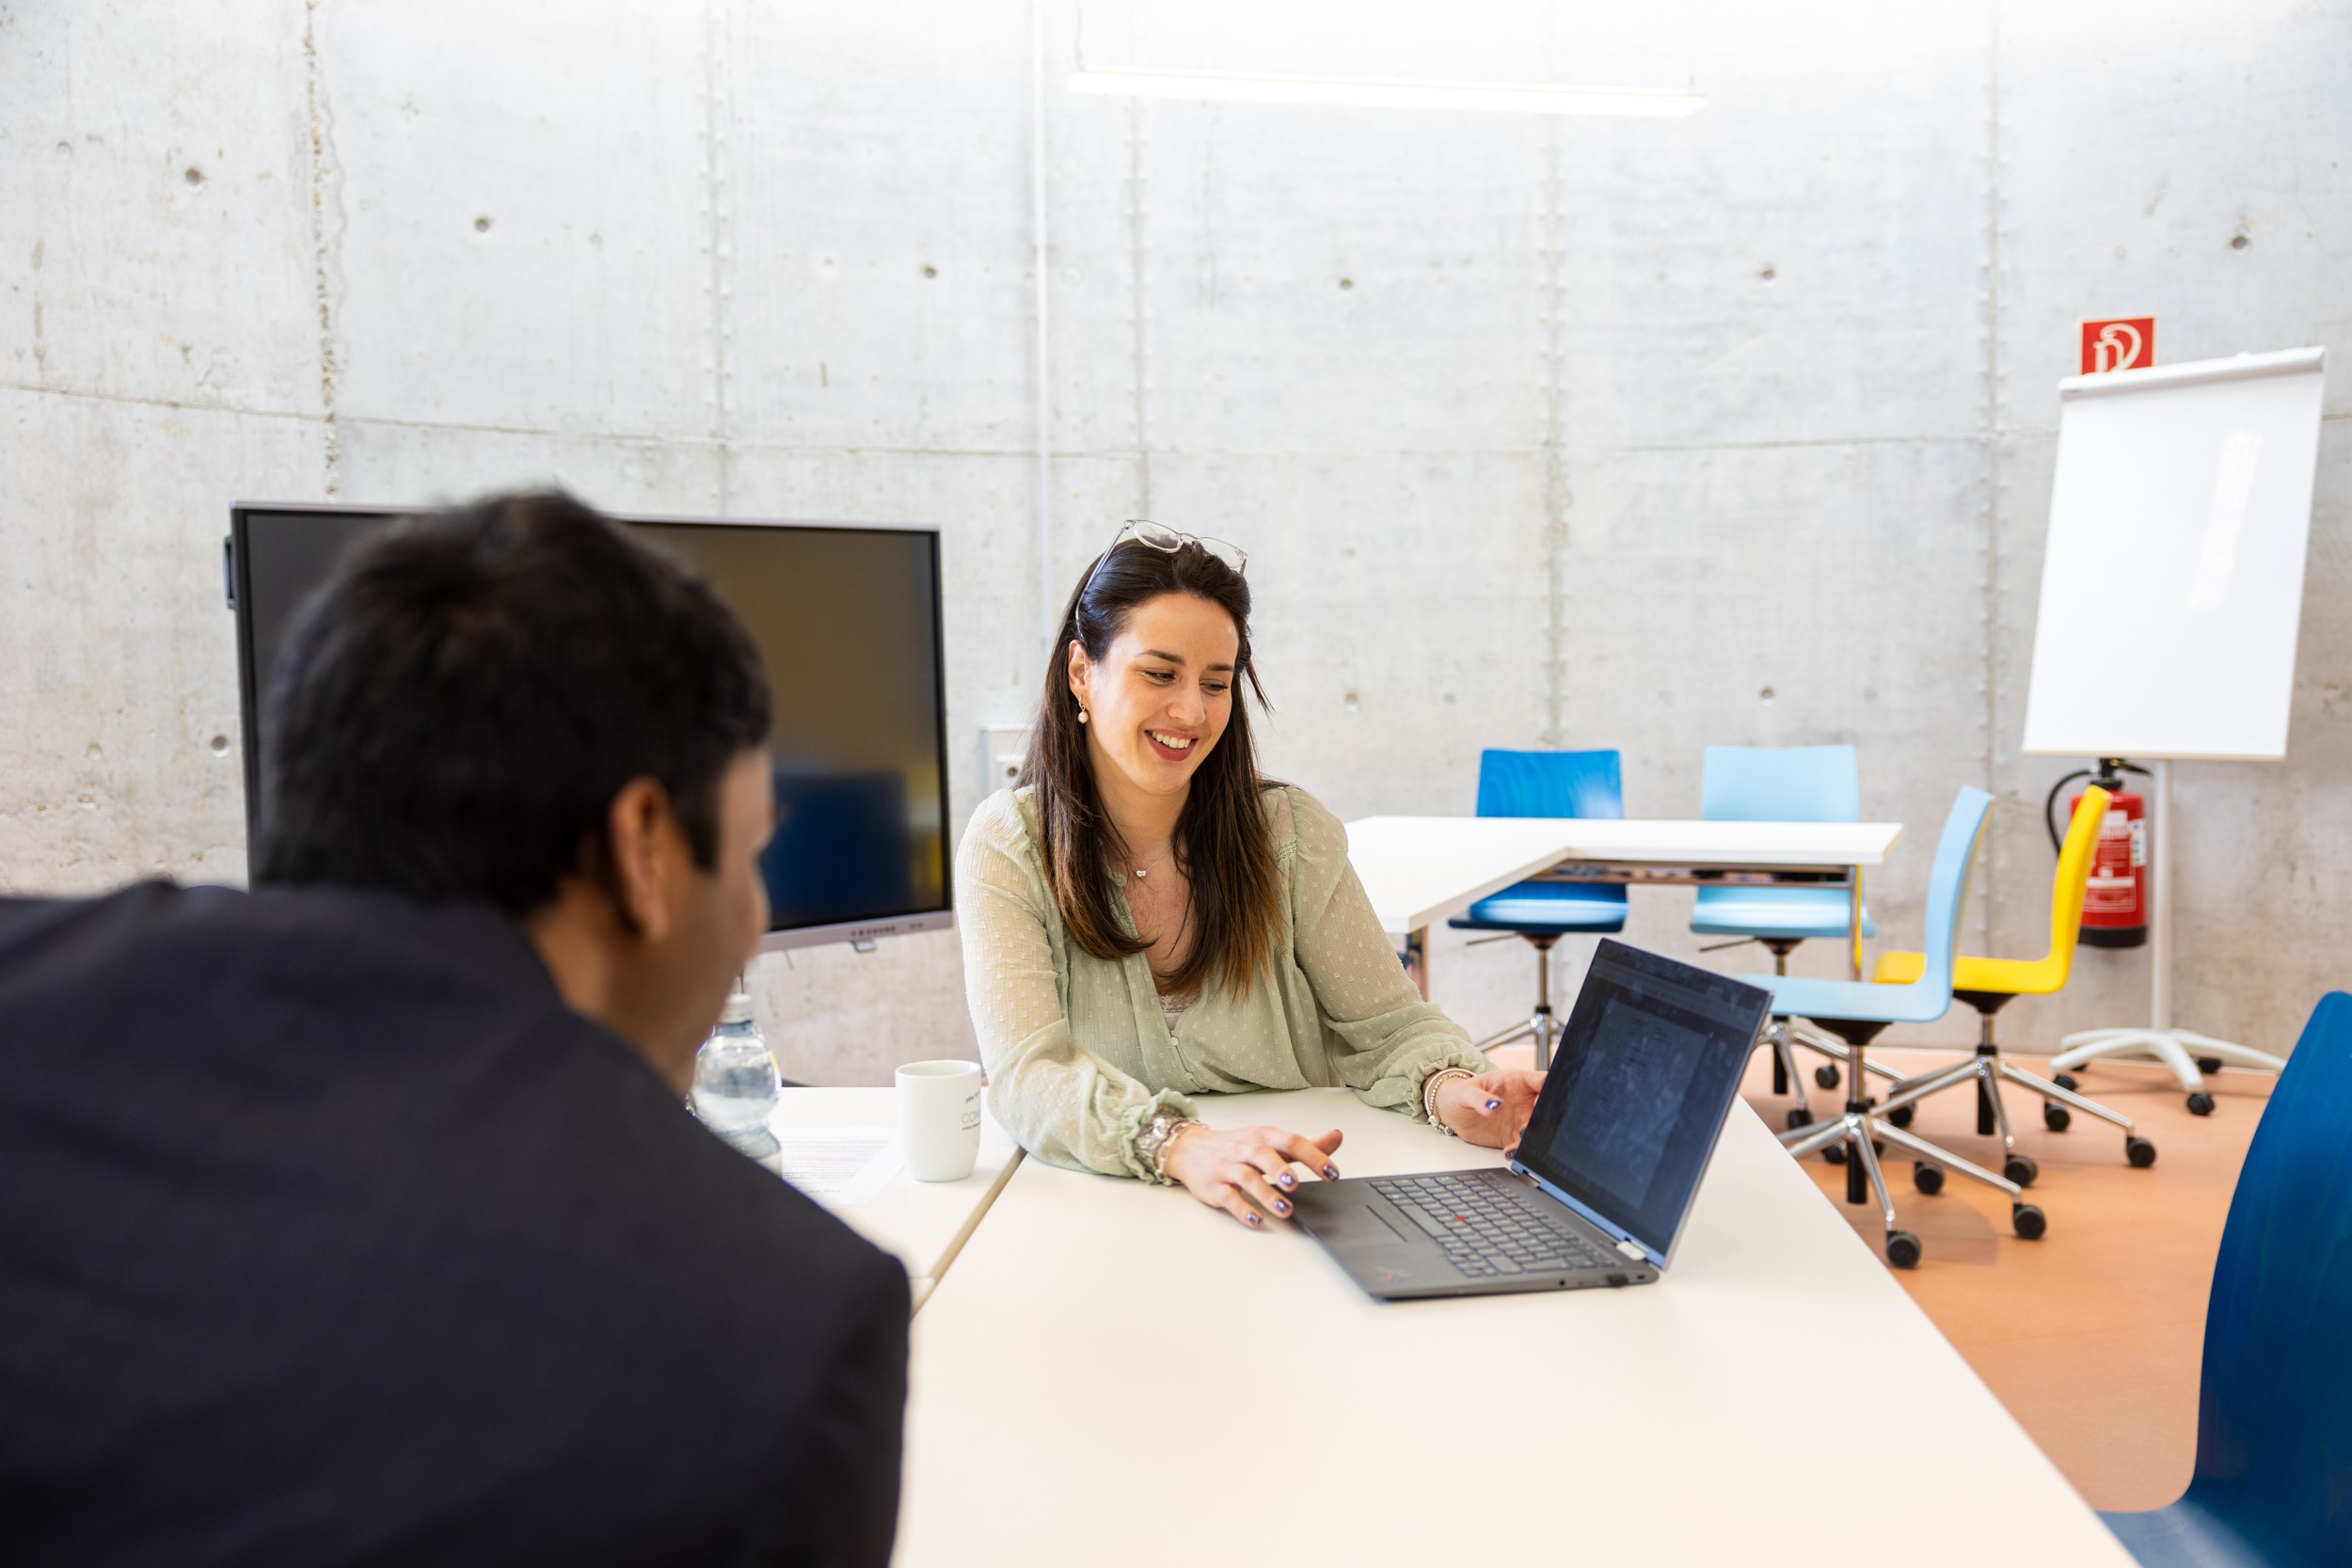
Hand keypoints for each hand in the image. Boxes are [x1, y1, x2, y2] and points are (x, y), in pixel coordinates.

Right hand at [1161, 1123, 1344, 1229]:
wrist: (1191, 1149)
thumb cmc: (1237, 1146)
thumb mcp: (1271, 1141)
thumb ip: (1304, 1144)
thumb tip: (1336, 1137)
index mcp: (1264, 1136)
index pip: (1290, 1141)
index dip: (1313, 1156)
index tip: (1332, 1173)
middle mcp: (1246, 1149)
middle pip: (1263, 1154)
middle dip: (1279, 1169)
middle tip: (1295, 1184)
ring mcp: (1228, 1168)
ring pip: (1247, 1178)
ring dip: (1266, 1194)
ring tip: (1285, 1210)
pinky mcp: (1214, 1187)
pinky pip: (1228, 1198)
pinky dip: (1242, 1209)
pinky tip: (1256, 1219)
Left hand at [1434, 1069, 1545, 1154]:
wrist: (1454, 1113)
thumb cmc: (1461, 1094)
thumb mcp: (1466, 1091)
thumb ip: (1479, 1097)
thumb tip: (1493, 1105)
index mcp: (1518, 1081)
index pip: (1541, 1080)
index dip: (1550, 1087)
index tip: (1547, 1097)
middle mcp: (1524, 1100)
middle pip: (1545, 1107)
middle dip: (1544, 1116)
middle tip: (1529, 1123)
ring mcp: (1521, 1119)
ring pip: (1537, 1128)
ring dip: (1533, 1136)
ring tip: (1519, 1137)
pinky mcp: (1513, 1136)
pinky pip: (1522, 1144)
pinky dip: (1519, 1150)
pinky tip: (1509, 1152)